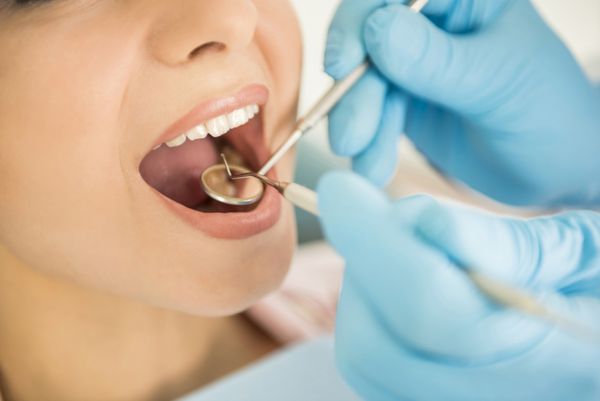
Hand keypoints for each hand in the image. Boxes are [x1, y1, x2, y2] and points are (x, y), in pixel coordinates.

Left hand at [318, 171, 599, 400]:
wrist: (596, 337)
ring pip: (367, 361)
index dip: (375, 242)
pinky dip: (372, 317)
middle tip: (394, 217)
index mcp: (558, 363)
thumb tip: (423, 222)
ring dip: (365, 290)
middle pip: (378, 348)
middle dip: (366, 266)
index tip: (340, 187)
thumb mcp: (589, 250)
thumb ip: (511, 244)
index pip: (436, 312)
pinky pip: (376, 369)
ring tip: (409, 249)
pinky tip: (403, 282)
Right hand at [325, 0, 599, 205]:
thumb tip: (376, 31)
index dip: (360, 21)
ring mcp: (416, 63)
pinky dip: (368, 142)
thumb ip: (439, 61)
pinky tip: (374, 168)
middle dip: (355, 91)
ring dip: (358, 125)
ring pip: (364, 82)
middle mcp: (434, 23)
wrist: (554, 168)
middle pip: (367, 39)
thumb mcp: (498, 84)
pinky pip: (371, 114)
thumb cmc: (548, 115)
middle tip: (349, 138)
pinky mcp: (405, 100)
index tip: (344, 65)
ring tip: (367, 167)